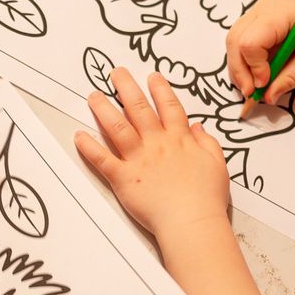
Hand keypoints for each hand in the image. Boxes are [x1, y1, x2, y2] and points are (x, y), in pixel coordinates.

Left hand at [76, 69, 229, 239]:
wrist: (192, 220)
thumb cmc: (206, 197)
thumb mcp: (216, 164)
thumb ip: (206, 142)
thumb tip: (198, 127)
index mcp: (180, 140)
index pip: (169, 107)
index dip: (160, 90)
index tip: (152, 76)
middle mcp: (157, 144)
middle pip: (138, 109)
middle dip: (126, 88)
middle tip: (115, 73)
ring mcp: (138, 159)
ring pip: (117, 127)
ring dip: (103, 109)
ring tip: (93, 96)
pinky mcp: (123, 178)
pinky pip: (102, 159)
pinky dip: (88, 147)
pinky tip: (78, 136)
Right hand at [224, 0, 294, 103]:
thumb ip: (289, 77)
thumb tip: (268, 97)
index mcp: (276, 13)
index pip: (249, 43)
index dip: (254, 68)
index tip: (265, 85)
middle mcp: (262, 8)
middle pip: (235, 41)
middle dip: (240, 71)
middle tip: (251, 93)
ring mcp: (259, 10)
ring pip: (234, 40)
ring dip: (240, 66)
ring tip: (253, 86)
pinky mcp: (261, 17)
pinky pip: (243, 38)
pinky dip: (246, 58)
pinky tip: (258, 72)